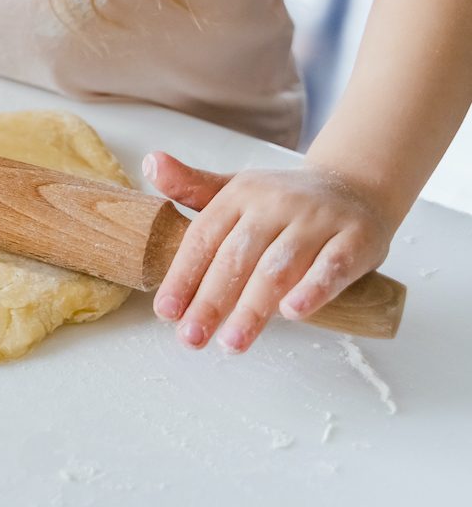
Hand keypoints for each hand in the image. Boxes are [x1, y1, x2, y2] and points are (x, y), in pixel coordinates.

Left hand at [144, 153, 396, 352]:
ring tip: (232, 342)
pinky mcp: (356, 237)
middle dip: (211, 301)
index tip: (166, 311)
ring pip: (279, 267)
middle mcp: (276, 203)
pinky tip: (292, 314)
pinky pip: (332, 266)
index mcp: (240, 194)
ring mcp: (317, 220)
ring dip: (253, 308)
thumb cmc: (282, 203)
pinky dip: (313, 290)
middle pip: (237, 257)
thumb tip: (149, 164)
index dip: (183, 276)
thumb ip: (190, 187)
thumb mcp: (234, 190)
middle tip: (191, 337)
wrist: (354, 186)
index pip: (205, 238)